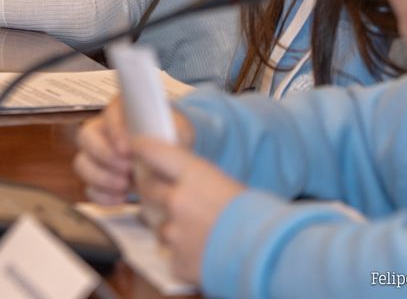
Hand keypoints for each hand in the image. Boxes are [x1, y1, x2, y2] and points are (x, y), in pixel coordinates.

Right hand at [74, 98, 195, 205]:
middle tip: (127, 169)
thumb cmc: (173, 139)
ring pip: (82, 163)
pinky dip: (102, 196)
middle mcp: (103, 129)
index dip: (115, 131)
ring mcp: (97, 154)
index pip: (108, 113)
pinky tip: (121, 197)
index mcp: (121, 110)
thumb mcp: (178, 129)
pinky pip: (89, 188)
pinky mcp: (98, 178)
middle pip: (85, 137)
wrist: (174, 160)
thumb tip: (154, 143)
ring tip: (125, 186)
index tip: (127, 149)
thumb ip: (167, 131)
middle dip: (104, 156)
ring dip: (101, 178)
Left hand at [133, 139, 244, 283]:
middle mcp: (177, 200)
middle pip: (149, 190)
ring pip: (161, 227)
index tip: (138, 146)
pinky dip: (184, 255)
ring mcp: (174, 232)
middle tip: (172, 198)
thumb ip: (199, 182)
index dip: (144, 148)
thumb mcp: (227, 186)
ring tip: (201, 233)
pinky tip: (204, 252)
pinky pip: (172, 255)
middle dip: (155, 192)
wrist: (269, 253)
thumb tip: (184, 183)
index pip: (156, 153)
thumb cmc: (258, 217)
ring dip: (174, 229)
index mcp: (194, 175)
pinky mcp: (177, 260)